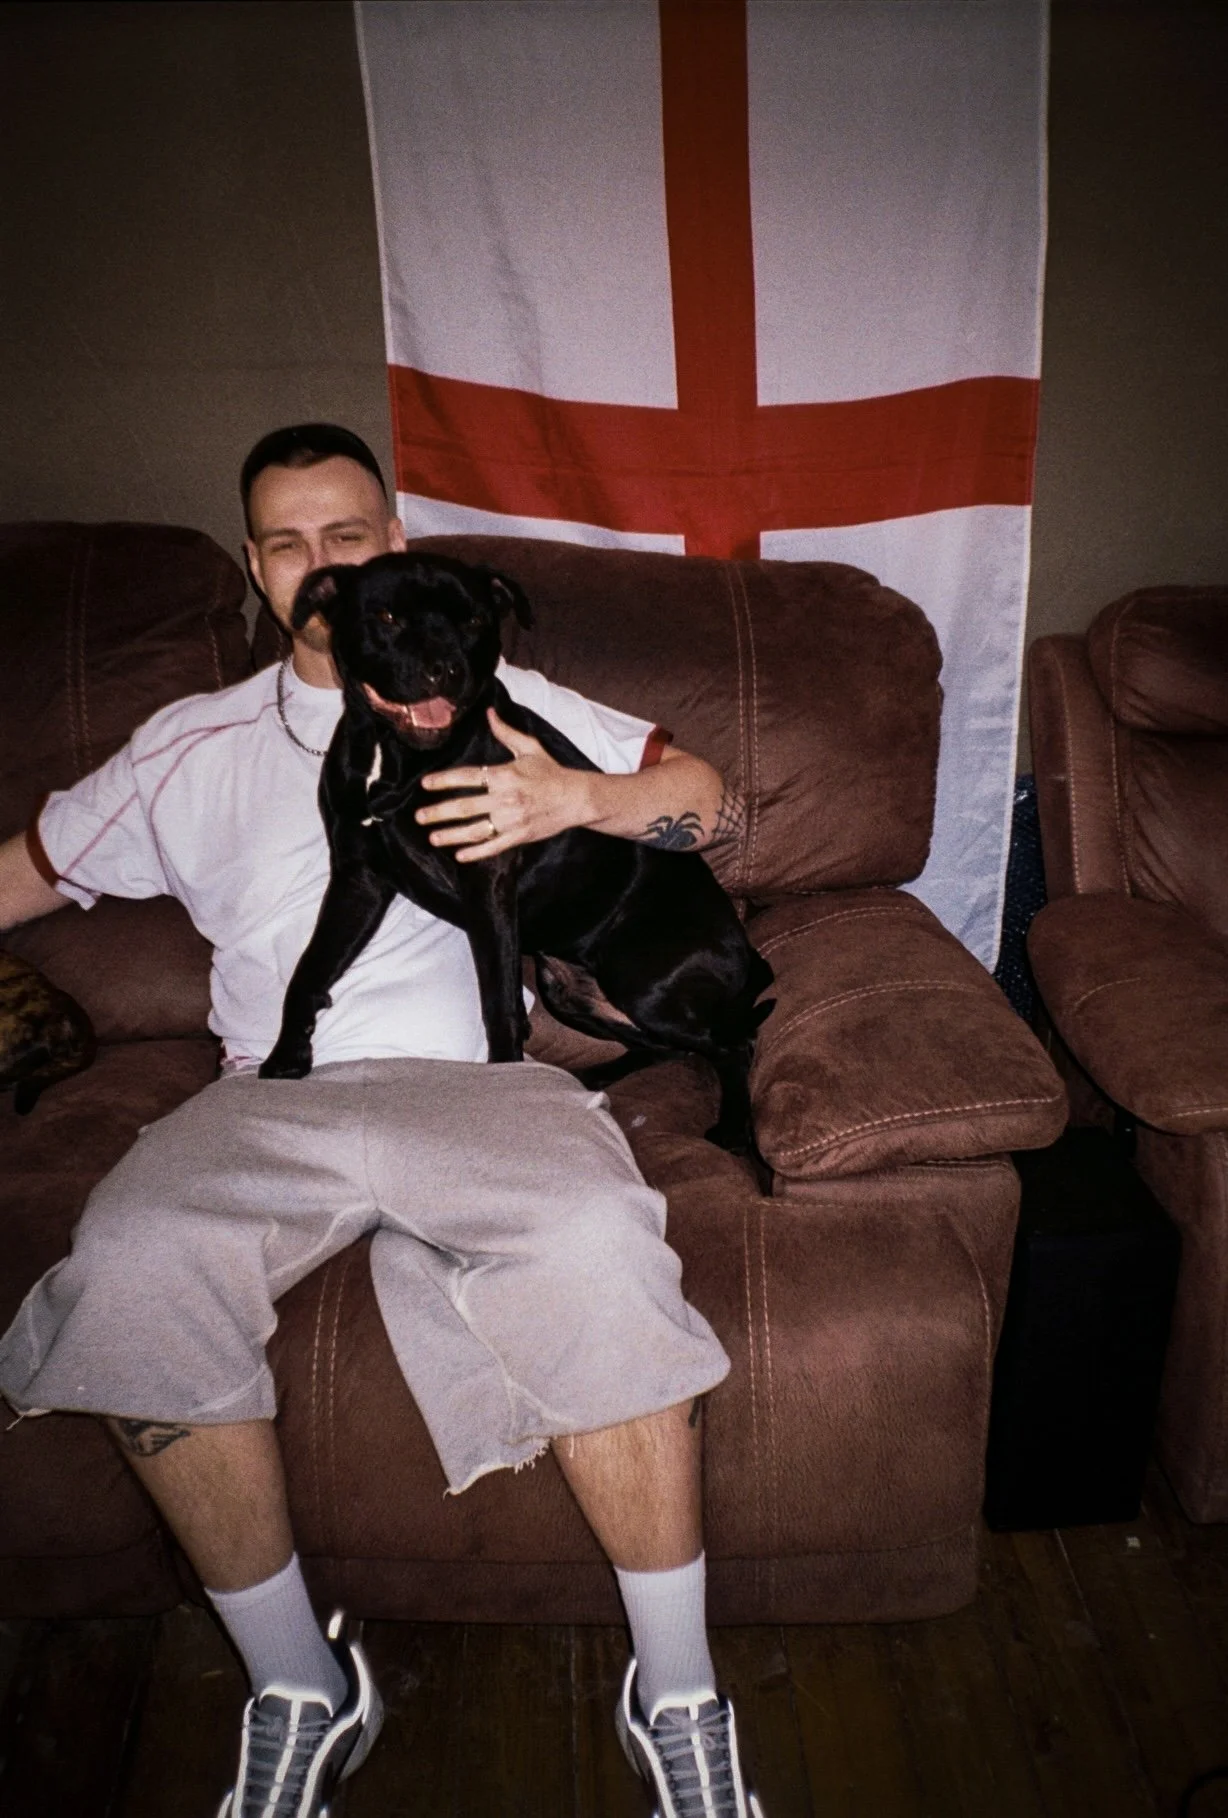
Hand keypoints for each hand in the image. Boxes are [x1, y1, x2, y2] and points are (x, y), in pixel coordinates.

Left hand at [416, 708, 594, 860]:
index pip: (467, 777)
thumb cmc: (551, 772)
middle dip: (439, 813)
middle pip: (464, 807)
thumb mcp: (529, 748)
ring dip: (451, 835)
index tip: (425, 785)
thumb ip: (506, 733)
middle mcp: (505, 799)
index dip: (444, 780)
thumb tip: (489, 713)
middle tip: (420, 817)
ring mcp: (512, 821)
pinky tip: (459, 855)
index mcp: (505, 775)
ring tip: (433, 837)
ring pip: (475, 830)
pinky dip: (475, 852)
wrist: (577, 798)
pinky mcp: (519, 836)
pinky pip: (493, 846)